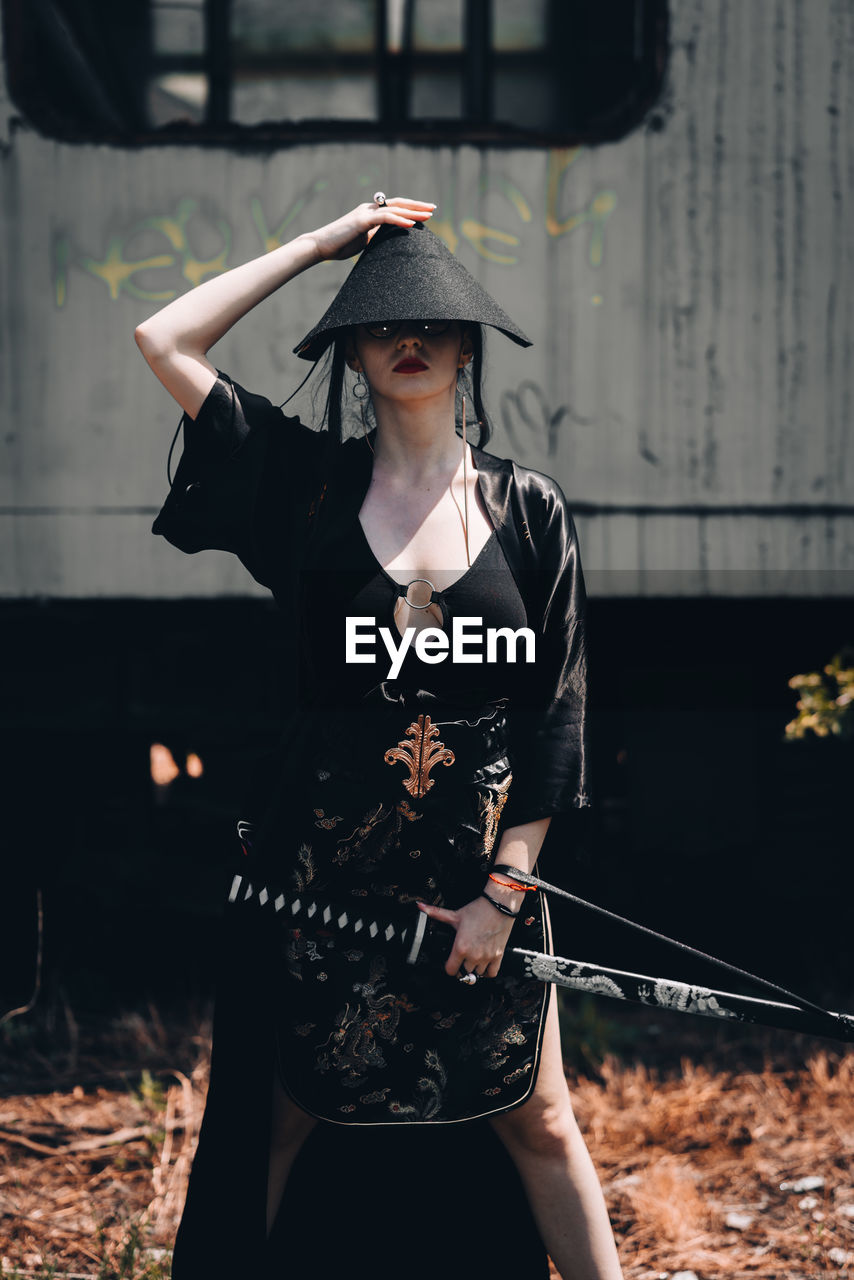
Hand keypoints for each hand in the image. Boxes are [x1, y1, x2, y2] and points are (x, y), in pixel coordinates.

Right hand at [307, 197, 435, 262]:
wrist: (320, 247)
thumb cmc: (339, 246)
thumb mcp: (363, 241)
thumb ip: (376, 237)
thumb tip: (389, 240)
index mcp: (370, 214)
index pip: (394, 208)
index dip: (411, 209)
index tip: (426, 213)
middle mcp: (369, 209)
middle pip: (398, 204)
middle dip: (417, 206)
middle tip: (433, 208)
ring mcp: (365, 213)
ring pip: (394, 208)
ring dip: (413, 211)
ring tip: (428, 214)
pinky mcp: (361, 220)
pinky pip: (384, 218)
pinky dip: (399, 219)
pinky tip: (411, 223)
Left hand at [417, 896, 514, 978]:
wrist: (499, 906)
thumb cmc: (478, 910)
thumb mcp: (455, 914)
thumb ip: (436, 913)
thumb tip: (420, 906)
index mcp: (460, 947)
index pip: (450, 970)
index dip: (448, 967)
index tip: (450, 963)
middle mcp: (473, 955)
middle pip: (463, 973)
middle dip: (461, 967)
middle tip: (461, 960)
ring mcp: (486, 957)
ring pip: (477, 974)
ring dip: (474, 969)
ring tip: (472, 960)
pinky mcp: (498, 956)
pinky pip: (491, 974)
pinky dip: (487, 972)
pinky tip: (484, 964)